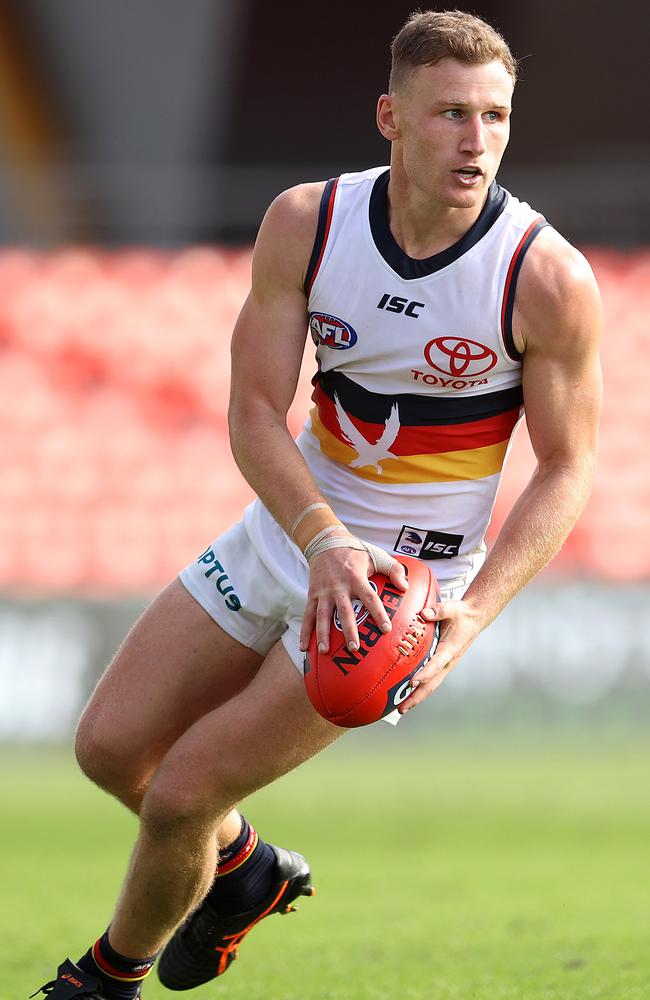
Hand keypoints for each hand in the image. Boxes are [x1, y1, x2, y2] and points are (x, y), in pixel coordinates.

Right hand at [299, 546, 407, 654]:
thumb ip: (393, 569)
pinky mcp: (312, 594)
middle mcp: (339, 587)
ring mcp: (323, 592)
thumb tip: (405, 587)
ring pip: (322, 616)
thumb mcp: (376, 555)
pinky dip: (305, 632)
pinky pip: (307, 615)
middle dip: (349, 631)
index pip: (369, 598)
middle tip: (354, 648)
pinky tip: (304, 648)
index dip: (378, 613)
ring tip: (324, 651)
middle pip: (344, 612)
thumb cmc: (355, 551)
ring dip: (323, 634)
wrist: (326, 541)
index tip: (386, 629)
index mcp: (356, 578)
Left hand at [398, 598, 483, 712]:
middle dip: (417, 696)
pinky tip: (407, 694)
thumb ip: (437, 611)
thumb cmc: (461, 614)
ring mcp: (446, 665)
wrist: (474, 618)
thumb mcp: (451, 608)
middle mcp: (448, 661)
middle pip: (432, 683)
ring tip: (401, 709)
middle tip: (402, 708)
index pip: (437, 664)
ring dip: (417, 697)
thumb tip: (423, 614)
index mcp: (450, 649)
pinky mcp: (443, 664)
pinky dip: (420, 689)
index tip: (413, 682)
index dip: (425, 673)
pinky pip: (431, 679)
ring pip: (431, 685)